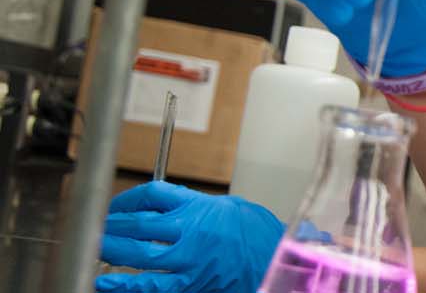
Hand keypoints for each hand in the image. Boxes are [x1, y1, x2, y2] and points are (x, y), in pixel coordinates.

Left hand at [95, 182, 283, 292]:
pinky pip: (153, 286)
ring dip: (112, 252)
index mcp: (200, 206)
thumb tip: (159, 205)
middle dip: (111, 226)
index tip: (115, 206)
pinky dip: (127, 286)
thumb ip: (190, 204)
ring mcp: (190, 259)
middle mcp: (192, 231)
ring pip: (140, 255)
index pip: (152, 194)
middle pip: (139, 224)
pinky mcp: (191, 283)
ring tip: (96, 249)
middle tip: (95, 227)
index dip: (126, 199)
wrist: (276, 257)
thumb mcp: (223, 205)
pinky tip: (108, 283)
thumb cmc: (254, 231)